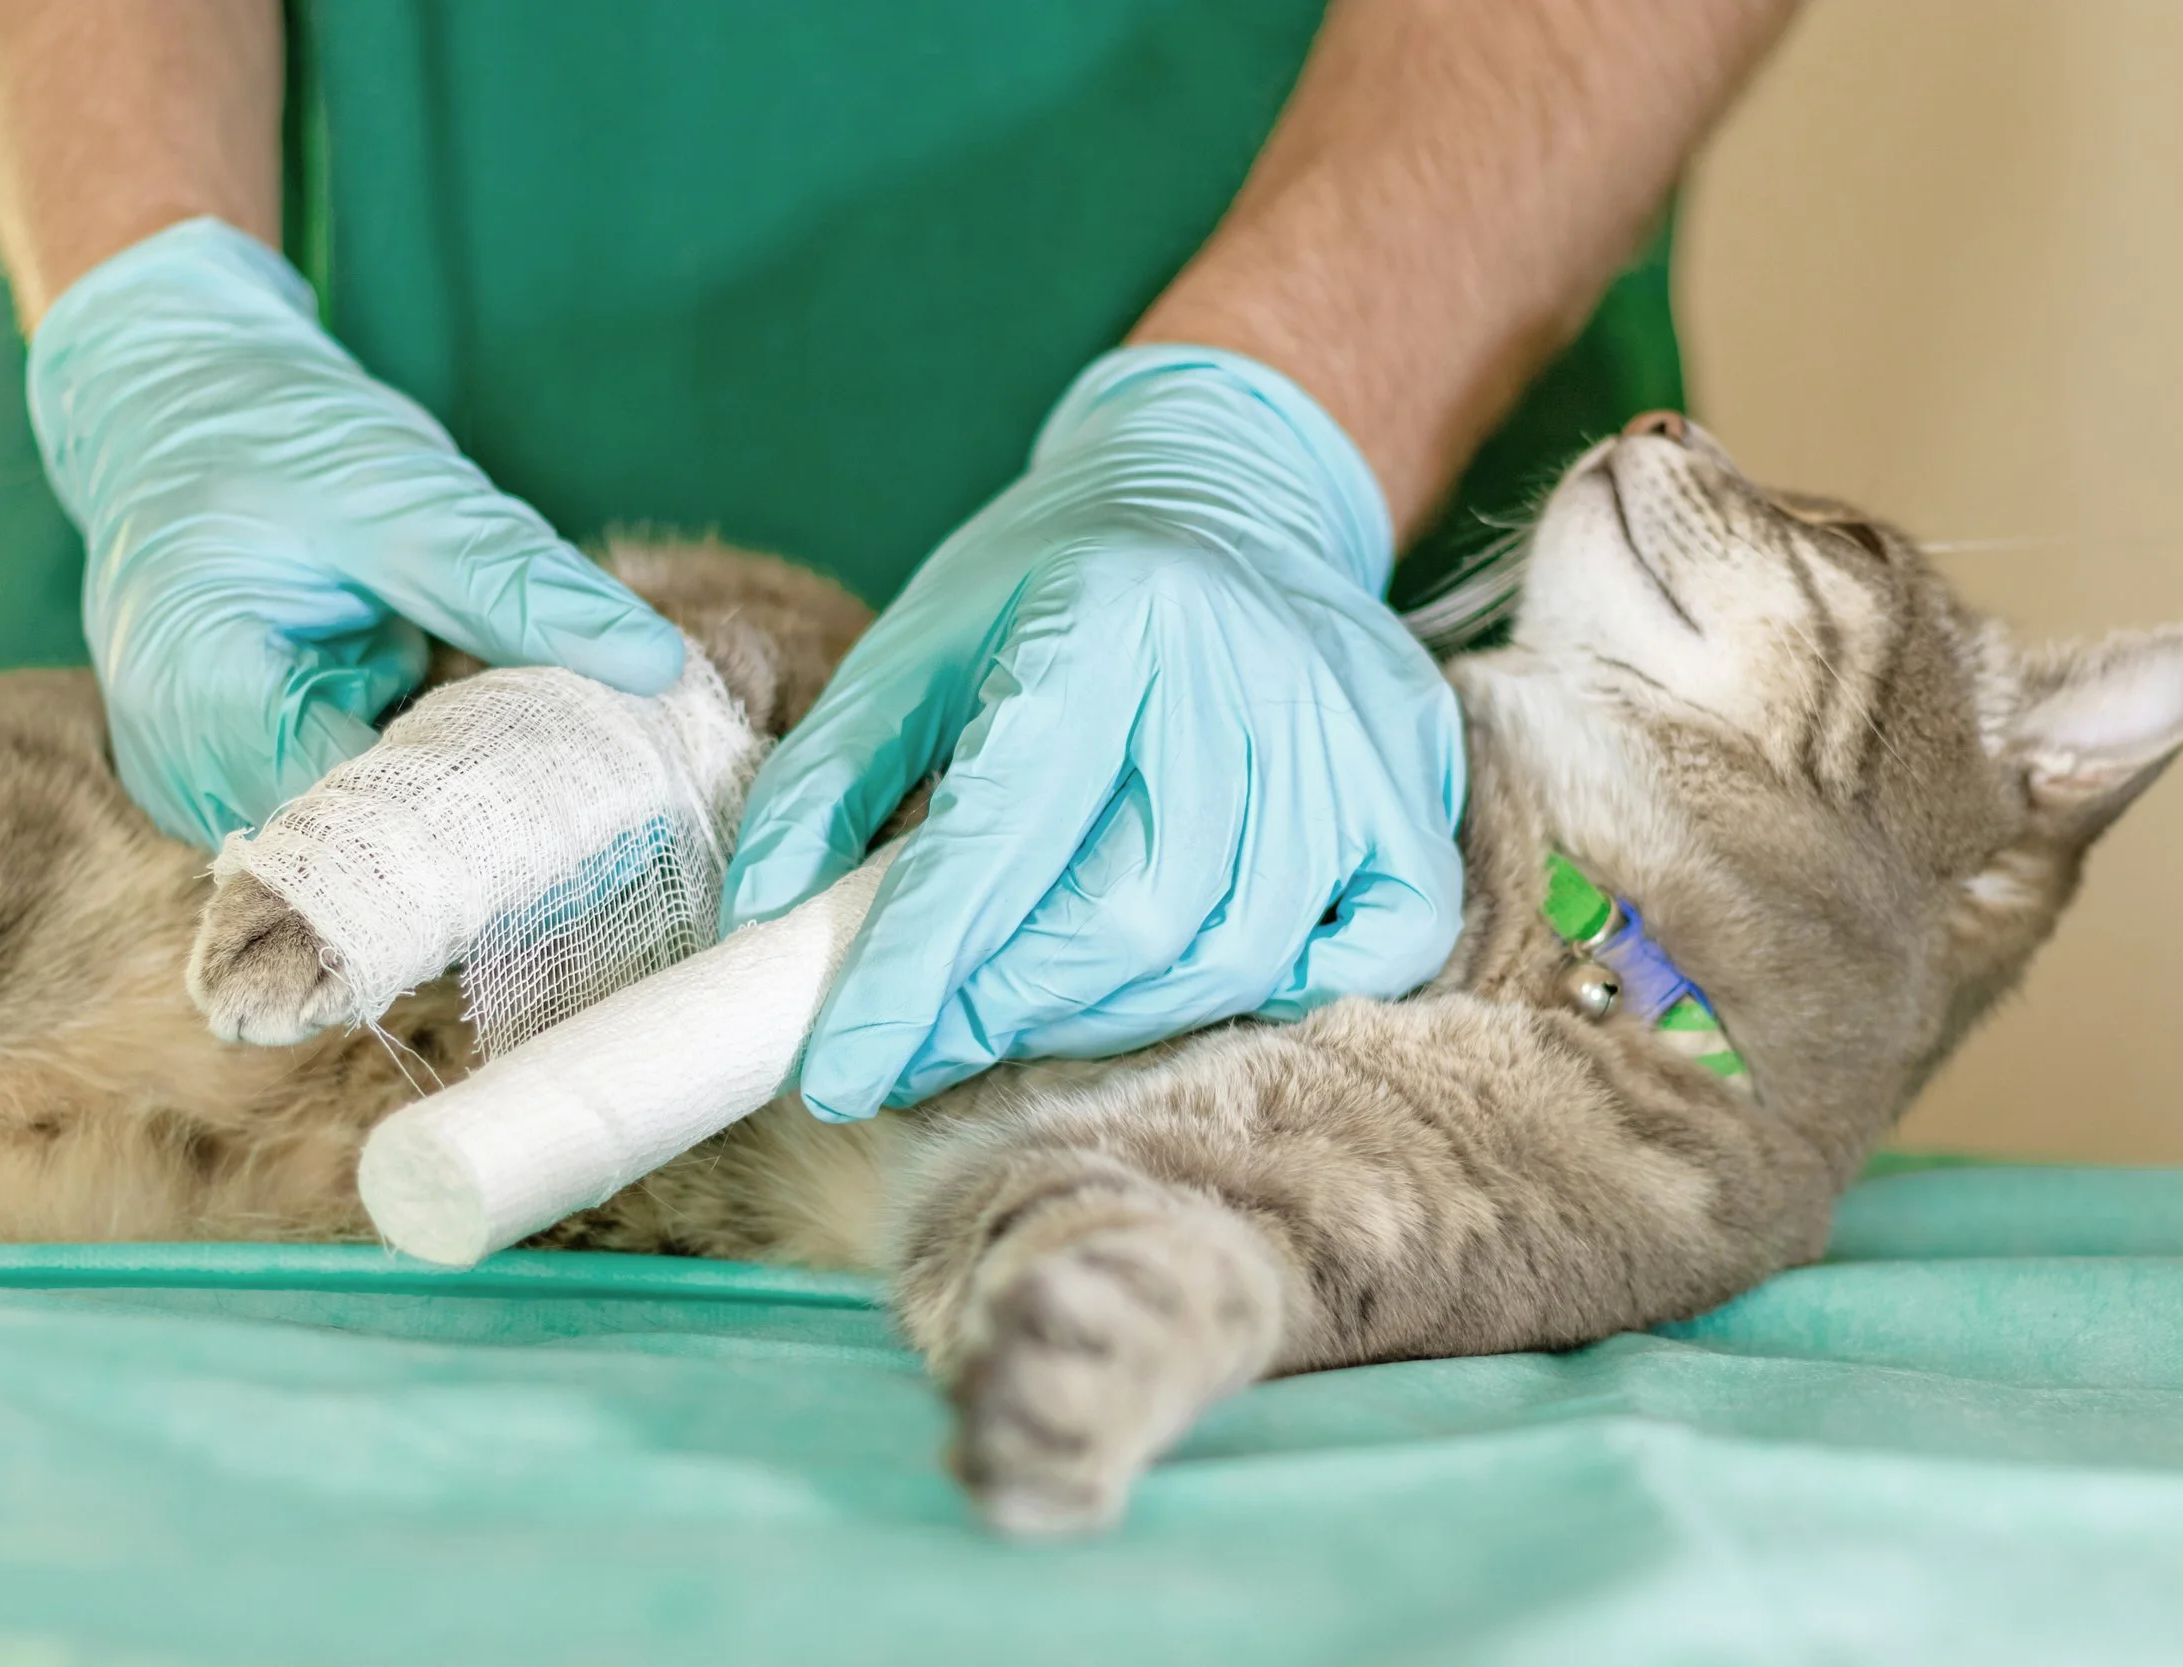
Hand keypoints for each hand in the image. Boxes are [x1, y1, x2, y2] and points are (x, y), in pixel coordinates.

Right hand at [28, 218, 683, 847]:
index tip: (603, 800)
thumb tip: (655, 663)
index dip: (482, 823)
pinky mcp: (247, 772)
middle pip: (358, 855)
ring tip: (560, 759)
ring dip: (459, 807)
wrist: (174, 399)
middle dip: (482, 827)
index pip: (357, 824)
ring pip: (363, 843)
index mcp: (199, 694)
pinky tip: (495, 741)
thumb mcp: (399, 490)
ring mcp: (206, 780)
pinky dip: (427, 777)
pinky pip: (356, 807)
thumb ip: (517, 585)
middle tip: (608, 787)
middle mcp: (182, 765)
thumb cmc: (268, 430)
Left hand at [723, 345, 1466, 1120]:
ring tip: (1032, 1003)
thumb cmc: (1053, 577)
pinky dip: (1288, 987)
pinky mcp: (1415, 779)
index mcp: (1106, 623)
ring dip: (1116, 1015)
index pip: (1002, 842)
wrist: (1227, 482)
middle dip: (1008, 1009)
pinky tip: (1199, 968)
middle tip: (929, 1035)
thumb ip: (828, 781)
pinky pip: (1381, 941)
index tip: (844, 1072)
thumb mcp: (915, 644)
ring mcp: (1350, 734)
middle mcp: (1243, 676)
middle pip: (1132, 922)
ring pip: (1238, 951)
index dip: (916, 975)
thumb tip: (767, 925)